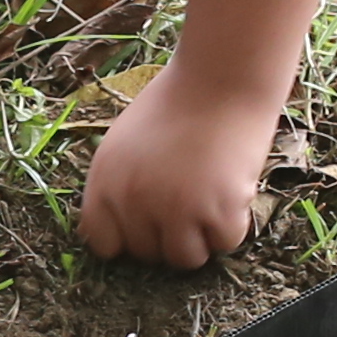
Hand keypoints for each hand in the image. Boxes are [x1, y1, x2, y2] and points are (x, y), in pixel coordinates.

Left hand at [75, 67, 277, 267]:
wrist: (221, 77)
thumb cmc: (176, 103)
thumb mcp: (125, 143)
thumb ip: (119, 187)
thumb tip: (124, 232)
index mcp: (104, 184)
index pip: (103, 243)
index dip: (128, 238)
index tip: (148, 225)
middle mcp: (134, 202)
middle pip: (147, 255)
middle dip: (167, 235)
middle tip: (188, 198)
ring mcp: (176, 210)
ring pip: (184, 259)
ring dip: (200, 236)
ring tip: (209, 197)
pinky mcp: (218, 211)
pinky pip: (224, 243)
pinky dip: (232, 223)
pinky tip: (231, 187)